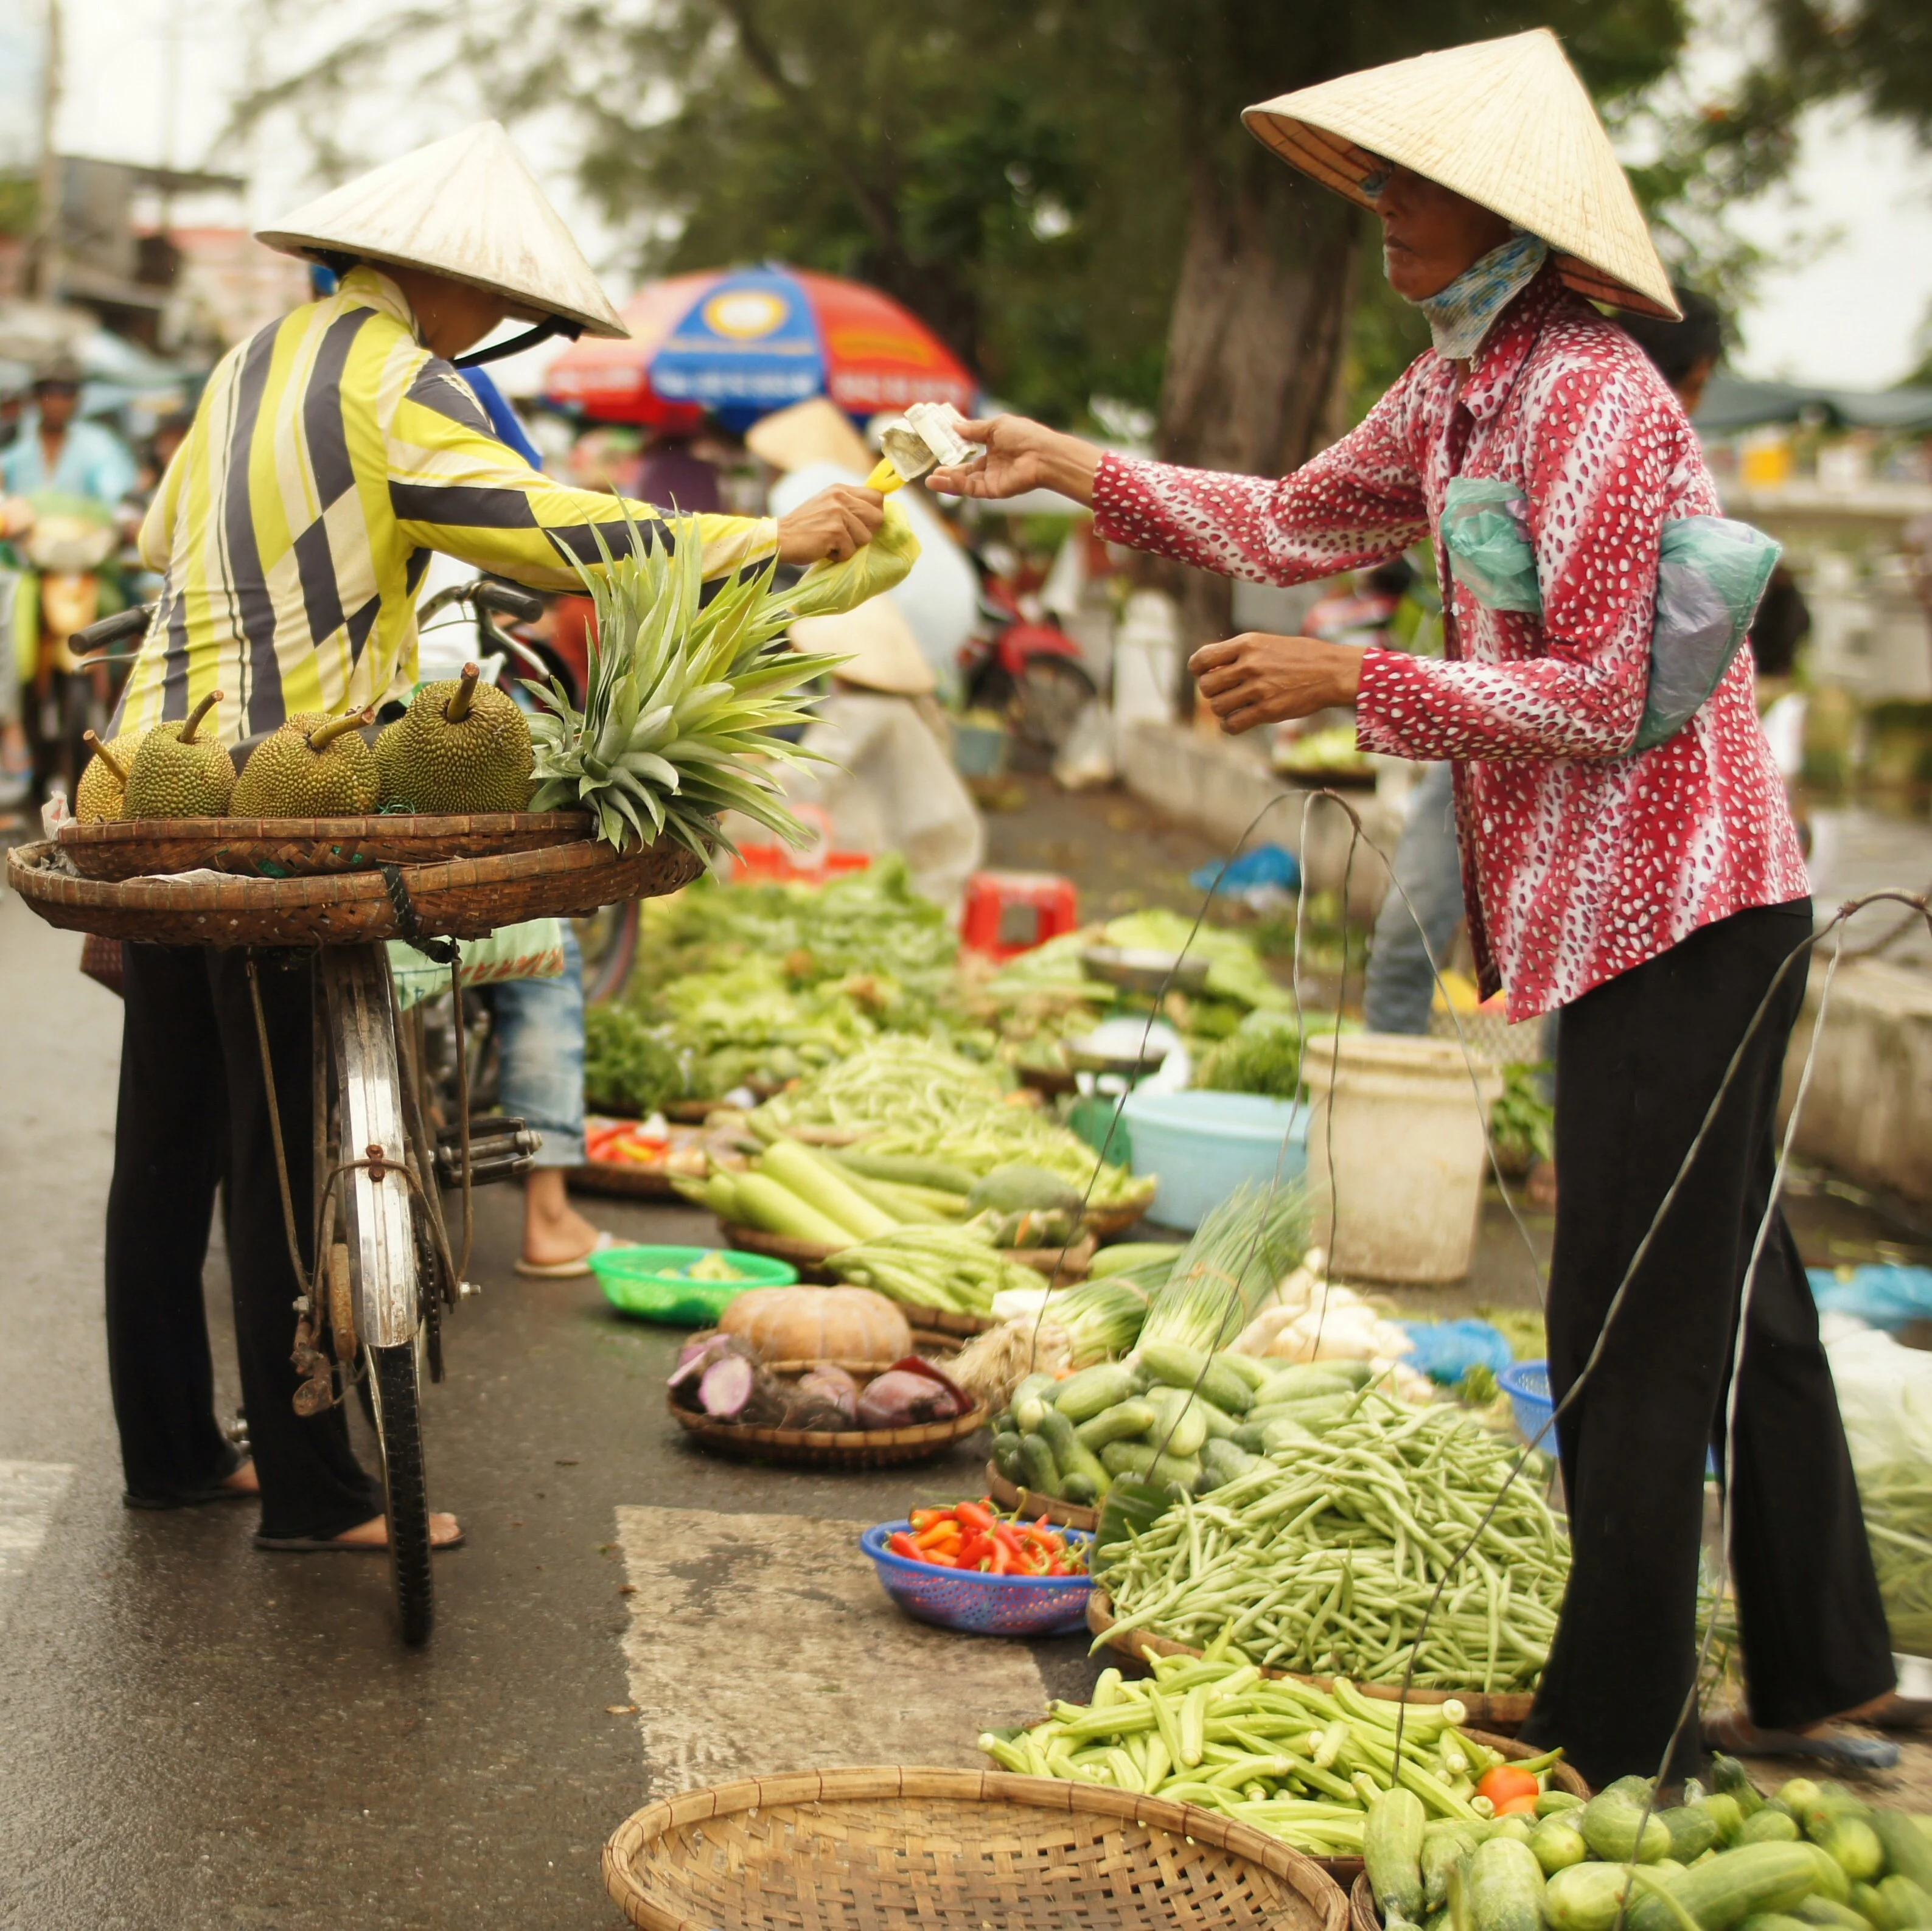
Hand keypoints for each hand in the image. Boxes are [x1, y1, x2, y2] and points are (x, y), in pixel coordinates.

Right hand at [775, 485, 885, 564]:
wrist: (779, 538)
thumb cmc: (804, 528)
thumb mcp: (826, 506)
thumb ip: (848, 506)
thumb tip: (876, 515)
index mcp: (840, 489)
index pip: (877, 496)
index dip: (875, 513)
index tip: (864, 524)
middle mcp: (841, 497)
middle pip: (877, 517)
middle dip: (866, 532)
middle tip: (846, 538)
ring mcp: (838, 513)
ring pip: (866, 537)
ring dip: (850, 546)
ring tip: (830, 543)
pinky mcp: (835, 531)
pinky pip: (850, 551)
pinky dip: (838, 556)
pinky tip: (823, 549)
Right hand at [926, 415, 1101, 506]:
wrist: (1043, 454)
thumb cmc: (1025, 435)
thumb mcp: (996, 426)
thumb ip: (974, 429)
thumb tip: (954, 426)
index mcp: (994, 448)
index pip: (969, 453)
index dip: (954, 453)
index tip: (937, 450)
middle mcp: (992, 466)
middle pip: (964, 471)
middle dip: (947, 472)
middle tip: (930, 472)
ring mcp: (993, 479)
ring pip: (965, 482)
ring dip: (948, 482)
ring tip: (930, 480)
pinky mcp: (994, 490)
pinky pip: (972, 488)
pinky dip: (959, 484)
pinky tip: (946, 479)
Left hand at [1189, 634, 1367, 733]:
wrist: (1333, 671)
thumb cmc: (1300, 657)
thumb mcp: (1267, 643)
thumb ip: (1239, 653)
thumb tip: (1208, 668)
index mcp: (1247, 644)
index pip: (1202, 659)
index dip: (1198, 669)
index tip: (1206, 674)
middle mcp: (1249, 664)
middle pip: (1206, 686)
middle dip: (1212, 692)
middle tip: (1227, 691)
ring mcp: (1258, 688)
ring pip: (1217, 707)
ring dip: (1223, 710)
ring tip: (1237, 705)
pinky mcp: (1267, 710)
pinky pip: (1232, 724)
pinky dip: (1231, 725)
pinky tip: (1240, 720)